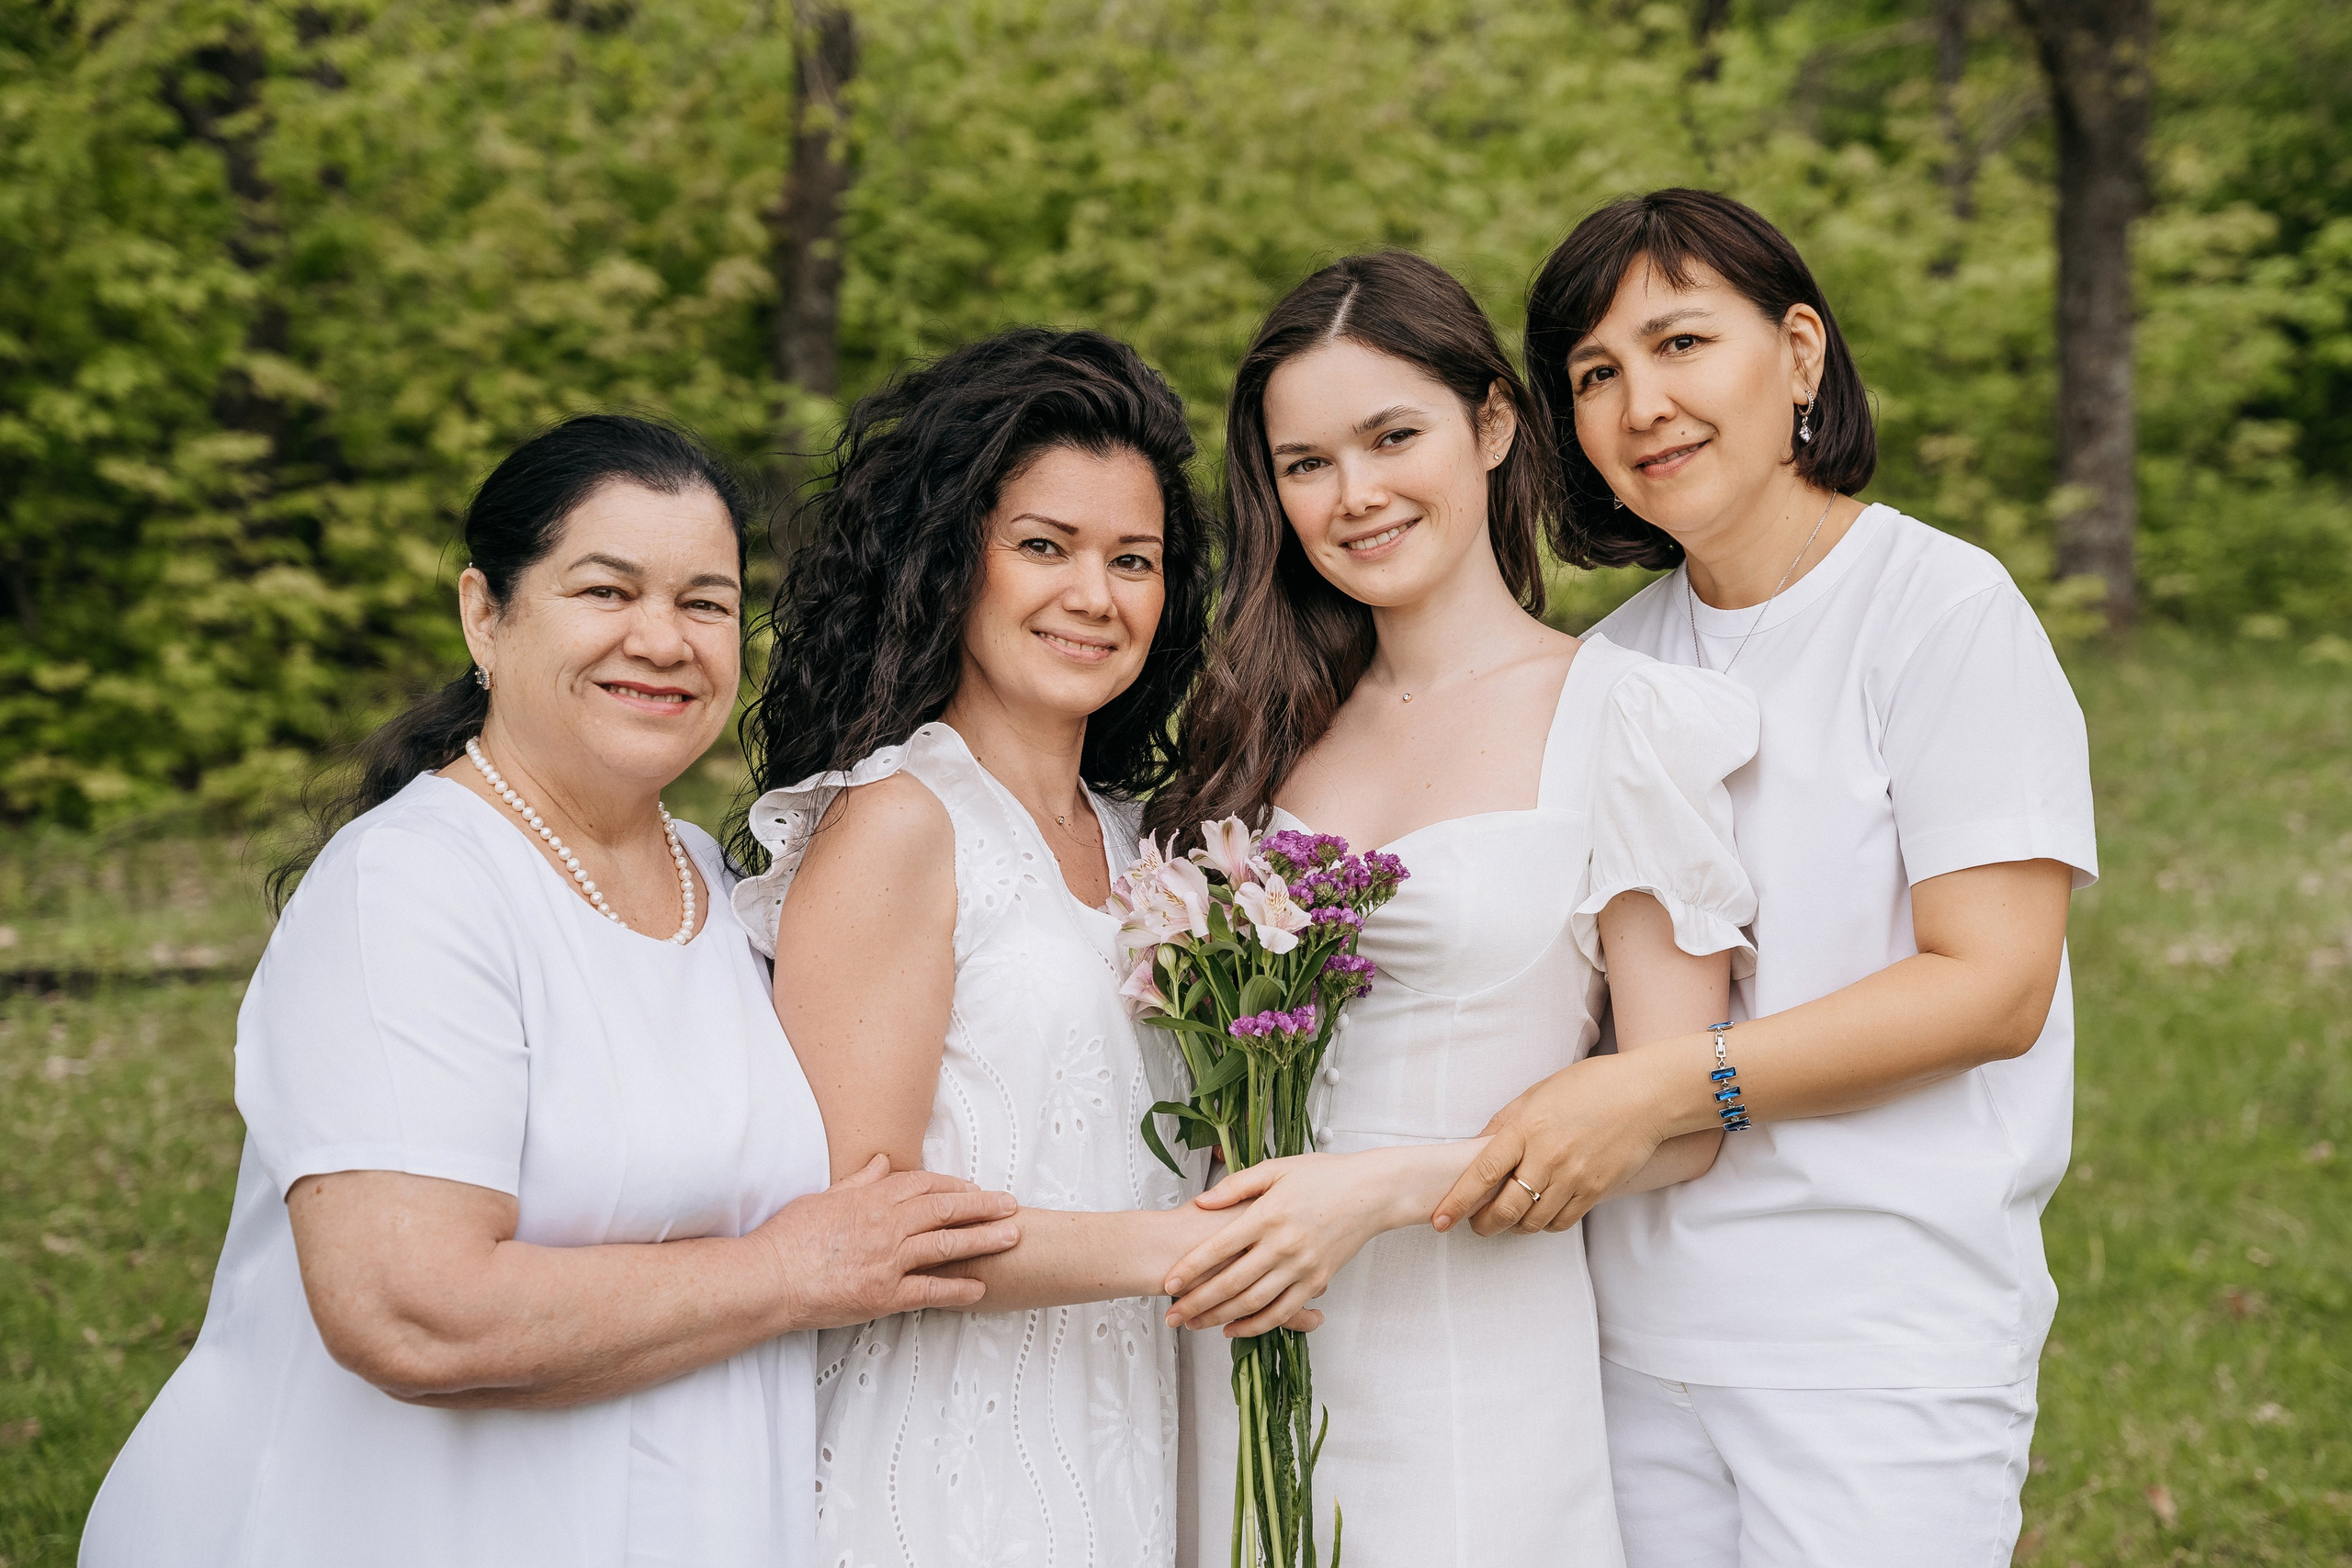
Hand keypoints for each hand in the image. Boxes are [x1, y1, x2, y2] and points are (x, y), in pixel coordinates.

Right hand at [754, 1154, 1020, 1328]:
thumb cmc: (787, 1239)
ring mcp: (887, 1260)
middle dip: (983, 1207)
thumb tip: (883, 1162)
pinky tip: (981, 1287)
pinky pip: (930, 1291)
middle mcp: (885, 1225)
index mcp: (871, 1199)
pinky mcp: (884, 1295)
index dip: (954, 1187)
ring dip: (983, 1240)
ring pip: (946, 1244)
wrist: (768, 1279)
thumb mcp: (823, 1198)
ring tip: (1012, 1237)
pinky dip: (957, 1288)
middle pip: (945, 1210)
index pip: (924, 1186)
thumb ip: (859, 1182)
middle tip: (1011, 1205)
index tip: (974, 1190)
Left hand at [1161, 1153, 1403, 1338]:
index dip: (1191, 1268)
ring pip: (1254, 1302)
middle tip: (1172, 1315)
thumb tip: (1201, 1202)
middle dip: (1197, 1302)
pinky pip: (1282, 1311)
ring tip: (1195, 1325)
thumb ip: (1236, 1186)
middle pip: (1232, 1282)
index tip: (1168, 1282)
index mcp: (1268, 1214)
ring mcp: (1302, 1267)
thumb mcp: (1276, 1169)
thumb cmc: (1322, 1176)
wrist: (1370, 1192)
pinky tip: (1234, 1329)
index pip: (1220, 1247)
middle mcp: (1284, 1244)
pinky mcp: (1317, 1281)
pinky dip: (1257, 1325)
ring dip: (1221, 1318)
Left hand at [1431, 1052, 1669, 1236]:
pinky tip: (1538, 1214)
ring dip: (1513, 1227)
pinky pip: (1561, 1222)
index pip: (1483, 1173)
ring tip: (1506, 1218)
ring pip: (1532, 1221)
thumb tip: (1476, 1150)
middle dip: (1483, 1224)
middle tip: (1475, 1224)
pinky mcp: (1596, 1190)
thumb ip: (1504, 1124)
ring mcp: (1574, 1177)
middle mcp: (1548, 1156)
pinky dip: (1544, 1224)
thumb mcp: (1535, 1095)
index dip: (1458, 1200)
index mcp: (1526, 1128)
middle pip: (1506, 1208)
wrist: (1644, 1096)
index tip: (1439, 1220)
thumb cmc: (1587, 1087)